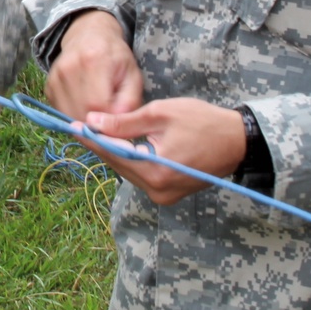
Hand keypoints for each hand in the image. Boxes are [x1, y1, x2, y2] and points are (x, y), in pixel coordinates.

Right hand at [43, 9, 143, 121]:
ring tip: (100, 122)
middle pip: (80, 114)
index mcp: (93, 60)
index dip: (108, 124)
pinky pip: (61, 113)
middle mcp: (68, 68)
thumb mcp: (133, 76)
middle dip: (97, 130)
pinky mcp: (48, 87)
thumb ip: (130, 102)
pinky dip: (75, 119)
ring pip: (69, 117)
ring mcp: (54, 78)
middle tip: (111, 134)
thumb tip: (118, 130)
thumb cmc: (116, 57)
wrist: (89, 35)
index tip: (119, 132)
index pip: (97, 104)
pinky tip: (87, 112)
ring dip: (85, 127)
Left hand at [82, 98, 247, 206]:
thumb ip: (124, 122)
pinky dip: (131, 159)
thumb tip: (91, 122)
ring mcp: (164, 195)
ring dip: (115, 152)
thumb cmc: (203, 121)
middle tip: (81, 125)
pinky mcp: (169, 193)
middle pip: (118, 165)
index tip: (72, 124)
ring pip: (128, 171)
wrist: (238, 140)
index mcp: (155, 171)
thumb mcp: (160, 114)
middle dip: (102, 145)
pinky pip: (141, 175)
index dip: (91, 137)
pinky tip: (122, 143)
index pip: (113, 153)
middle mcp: (158, 190)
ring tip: (98, 131)